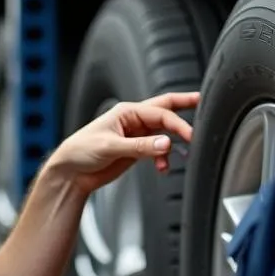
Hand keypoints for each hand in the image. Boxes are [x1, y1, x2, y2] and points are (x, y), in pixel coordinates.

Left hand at [43, 91, 198, 192]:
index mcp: (127, 111)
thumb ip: (140, 146)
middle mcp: (134, 121)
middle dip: (185, 106)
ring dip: (174, 144)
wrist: (70, 172)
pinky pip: (158, 151)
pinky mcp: (136, 151)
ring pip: (164, 133)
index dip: (178, 124)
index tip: (190, 136)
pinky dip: (164, 159)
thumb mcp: (110, 147)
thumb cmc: (81, 151)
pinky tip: (162, 168)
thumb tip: (166, 144)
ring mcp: (136, 135)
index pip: (161, 113)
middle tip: (204, 102)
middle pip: (165, 110)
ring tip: (179, 157)